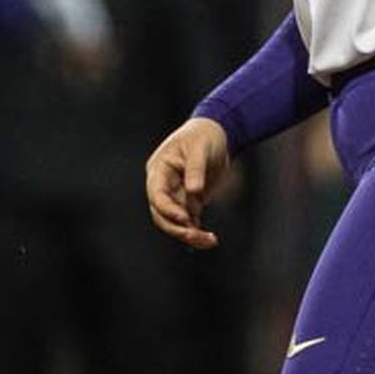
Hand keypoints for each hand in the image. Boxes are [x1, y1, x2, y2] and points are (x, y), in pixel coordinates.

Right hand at [145, 116, 229, 250]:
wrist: (218, 132)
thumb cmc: (204, 135)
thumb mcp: (200, 147)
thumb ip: (195, 168)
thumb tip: (194, 191)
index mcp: (159, 169)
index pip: (156, 195)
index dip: (167, 209)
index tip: (184, 218)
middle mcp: (164, 185)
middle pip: (162, 214)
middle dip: (177, 228)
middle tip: (196, 236)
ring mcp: (176, 194)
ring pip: (175, 222)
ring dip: (190, 234)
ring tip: (210, 241)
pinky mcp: (189, 201)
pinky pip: (189, 221)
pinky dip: (197, 232)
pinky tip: (208, 241)